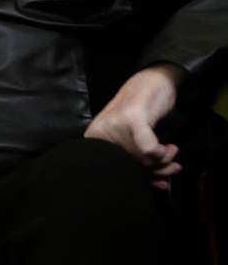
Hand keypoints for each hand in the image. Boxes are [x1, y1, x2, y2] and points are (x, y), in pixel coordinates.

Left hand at [85, 62, 185, 187]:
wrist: (152, 81)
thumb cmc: (141, 111)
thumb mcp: (129, 136)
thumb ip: (133, 157)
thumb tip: (149, 183)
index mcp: (95, 138)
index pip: (111, 170)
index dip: (136, 179)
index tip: (154, 182)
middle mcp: (101, 132)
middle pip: (129, 167)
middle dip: (154, 171)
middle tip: (170, 167)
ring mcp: (115, 125)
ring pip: (141, 160)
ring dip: (163, 162)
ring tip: (170, 154)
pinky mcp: (132, 119)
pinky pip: (149, 149)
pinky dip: (162, 152)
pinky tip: (168, 147)